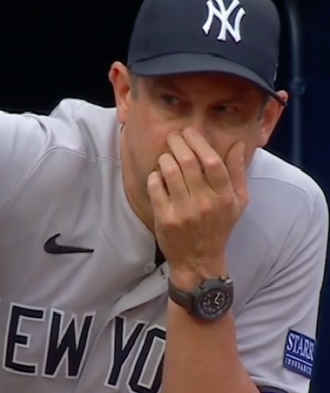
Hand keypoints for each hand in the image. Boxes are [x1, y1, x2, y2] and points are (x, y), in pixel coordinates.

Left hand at [149, 129, 248, 288]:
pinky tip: (158, 175)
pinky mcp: (165, 219)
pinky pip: (155, 188)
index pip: (213, 162)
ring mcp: (184, 211)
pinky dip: (154, 176)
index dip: (199, 142)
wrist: (199, 261)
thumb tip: (238, 144)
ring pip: (169, 172)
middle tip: (173, 136)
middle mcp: (205, 203)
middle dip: (177, 143)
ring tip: (166, 156)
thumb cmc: (220, 227)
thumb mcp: (238, 202)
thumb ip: (238, 172)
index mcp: (225, 197)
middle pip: (188, 162)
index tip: (190, 132)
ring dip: (165, 158)